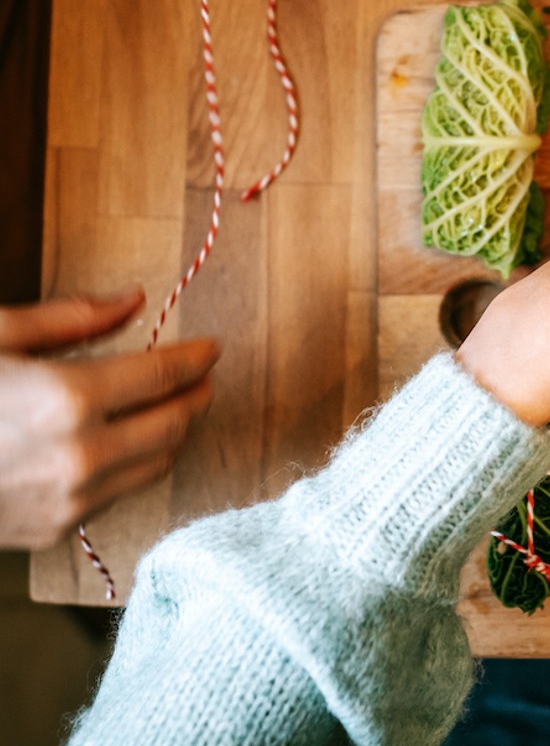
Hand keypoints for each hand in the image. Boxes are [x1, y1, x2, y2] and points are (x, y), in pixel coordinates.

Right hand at [0, 289, 217, 548]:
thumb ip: (72, 318)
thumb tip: (133, 299)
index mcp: (68, 398)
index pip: (164, 374)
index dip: (196, 358)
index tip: (211, 347)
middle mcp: (81, 454)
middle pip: (174, 422)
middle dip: (196, 395)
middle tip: (202, 377)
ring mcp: (71, 500)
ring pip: (158, 463)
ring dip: (175, 432)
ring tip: (175, 408)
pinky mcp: (57, 530)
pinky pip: (122, 492)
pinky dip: (138, 465)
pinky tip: (129, 444)